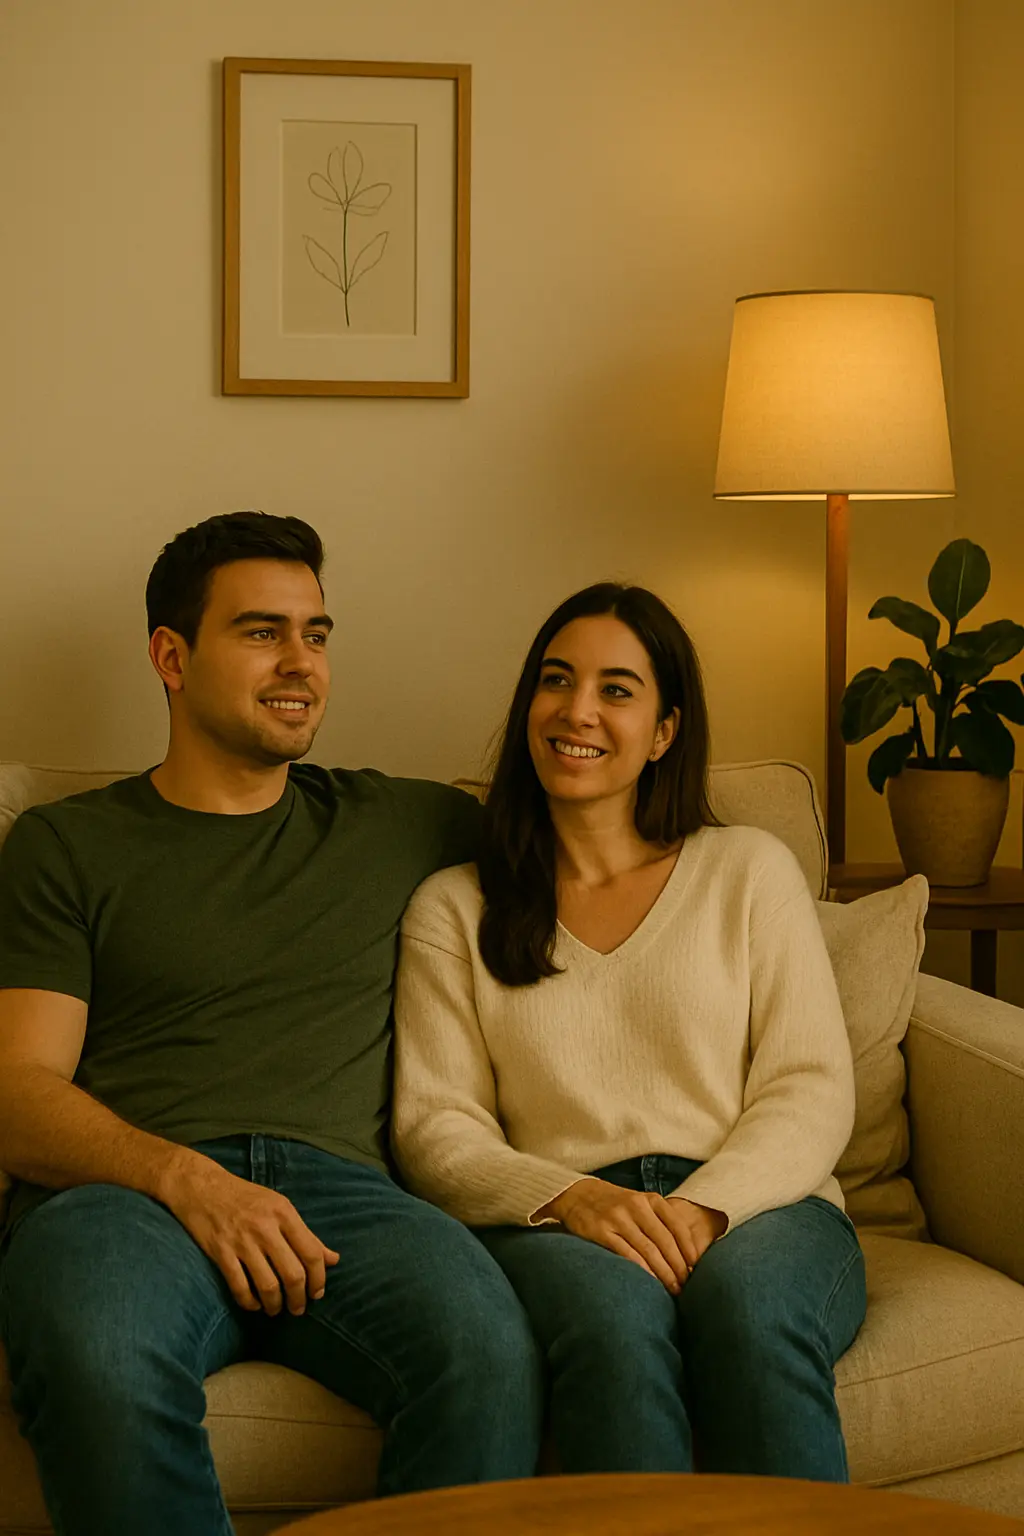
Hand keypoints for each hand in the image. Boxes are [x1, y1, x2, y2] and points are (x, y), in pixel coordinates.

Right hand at [159, 1150, 339, 1316]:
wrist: (202, 1187)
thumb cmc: (246, 1197)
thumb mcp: (280, 1207)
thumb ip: (306, 1234)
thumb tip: (333, 1259)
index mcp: (284, 1214)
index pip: (311, 1252)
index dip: (319, 1279)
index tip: (317, 1293)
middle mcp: (265, 1227)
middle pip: (293, 1274)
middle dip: (299, 1299)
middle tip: (298, 1309)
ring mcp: (242, 1241)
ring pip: (268, 1285)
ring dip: (275, 1305)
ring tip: (276, 1310)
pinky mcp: (220, 1253)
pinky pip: (240, 1287)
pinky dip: (250, 1302)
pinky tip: (255, 1304)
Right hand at [537, 1178, 725, 1294]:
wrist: (577, 1194)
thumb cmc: (615, 1204)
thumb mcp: (639, 1203)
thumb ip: (659, 1221)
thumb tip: (684, 1254)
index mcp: (650, 1199)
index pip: (677, 1226)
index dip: (689, 1249)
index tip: (696, 1268)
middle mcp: (636, 1206)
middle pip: (664, 1242)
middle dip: (678, 1267)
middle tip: (686, 1286)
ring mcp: (618, 1218)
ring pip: (648, 1250)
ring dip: (663, 1273)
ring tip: (673, 1290)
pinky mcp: (601, 1231)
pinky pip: (627, 1254)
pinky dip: (641, 1271)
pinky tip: (649, 1283)